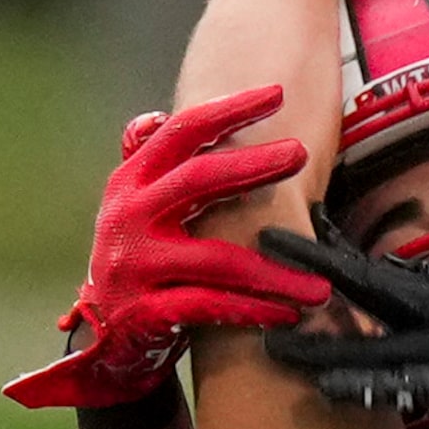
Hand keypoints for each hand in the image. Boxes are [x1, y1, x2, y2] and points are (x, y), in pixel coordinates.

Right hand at [4, 86, 331, 410]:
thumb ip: (152, 164)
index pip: (181, 133)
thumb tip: (157, 115)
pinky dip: (253, 310)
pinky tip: (289, 313)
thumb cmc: (143, 258)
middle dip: (253, 165)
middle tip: (301, 153)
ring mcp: (134, 264)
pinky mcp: (145, 310)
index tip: (275, 92)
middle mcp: (129, 215)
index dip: (227, 110)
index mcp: (133, 181)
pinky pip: (209, 307)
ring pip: (217, 261)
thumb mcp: (138, 206)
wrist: (107, 336)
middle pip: (197, 181)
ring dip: (275, 272)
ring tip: (320, 284)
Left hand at [259, 226, 428, 418]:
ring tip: (272, 351)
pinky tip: (334, 393)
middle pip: (363, 293)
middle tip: (258, 252)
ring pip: (374, 348)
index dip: (329, 259)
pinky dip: (373, 390)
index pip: (374, 277)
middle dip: (311, 276)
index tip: (286, 240)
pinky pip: (413, 388)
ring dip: (324, 352)